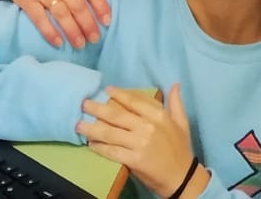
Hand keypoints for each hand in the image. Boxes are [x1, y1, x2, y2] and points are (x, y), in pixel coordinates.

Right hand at [6, 0, 110, 48]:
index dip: (101, 6)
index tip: (107, 21)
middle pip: (77, 5)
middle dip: (87, 24)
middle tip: (94, 39)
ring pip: (61, 13)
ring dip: (72, 30)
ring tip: (80, 44)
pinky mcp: (27, 0)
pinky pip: (39, 18)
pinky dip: (49, 31)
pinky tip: (57, 42)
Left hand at [80, 85, 208, 197]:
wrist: (182, 176)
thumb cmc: (180, 148)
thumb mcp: (182, 123)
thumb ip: (176, 103)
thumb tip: (174, 84)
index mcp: (159, 116)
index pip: (135, 101)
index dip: (119, 94)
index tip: (106, 90)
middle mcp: (148, 127)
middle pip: (117, 115)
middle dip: (98, 109)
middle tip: (84, 104)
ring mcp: (139, 143)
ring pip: (110, 133)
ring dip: (92, 128)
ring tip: (79, 125)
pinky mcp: (133, 159)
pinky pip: (111, 151)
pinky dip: (99, 147)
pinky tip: (90, 143)